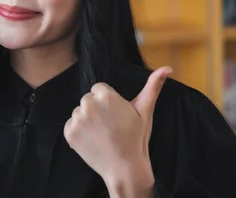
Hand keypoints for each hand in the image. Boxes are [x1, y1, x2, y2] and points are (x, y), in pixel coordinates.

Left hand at [63, 67, 172, 196]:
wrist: (124, 168)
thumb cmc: (136, 138)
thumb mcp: (145, 110)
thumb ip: (153, 86)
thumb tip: (167, 68)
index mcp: (105, 96)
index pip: (99, 89)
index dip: (108, 101)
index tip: (115, 115)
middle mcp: (88, 104)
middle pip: (88, 99)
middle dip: (96, 109)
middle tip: (109, 125)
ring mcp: (77, 119)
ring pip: (79, 112)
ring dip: (87, 120)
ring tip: (102, 134)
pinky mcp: (69, 132)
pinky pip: (70, 125)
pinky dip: (78, 132)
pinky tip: (92, 140)